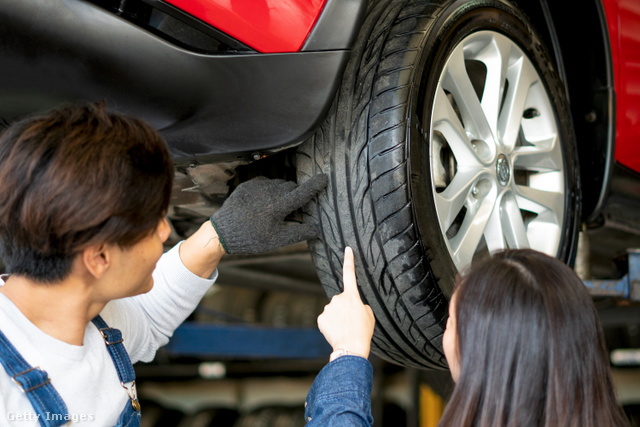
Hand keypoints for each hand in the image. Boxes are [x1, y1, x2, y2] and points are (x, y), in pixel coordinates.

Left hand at [209, 175, 326, 254]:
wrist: (222, 232)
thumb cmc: (251, 238)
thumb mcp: (277, 240)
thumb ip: (299, 233)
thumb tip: (316, 230)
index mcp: (279, 205)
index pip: (303, 192)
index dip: (315, 185)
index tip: (325, 177)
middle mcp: (270, 191)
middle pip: (292, 187)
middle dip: (296, 195)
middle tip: (293, 210)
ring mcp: (258, 186)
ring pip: (279, 184)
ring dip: (283, 192)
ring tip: (276, 208)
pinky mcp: (249, 184)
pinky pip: (266, 183)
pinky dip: (270, 190)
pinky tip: (264, 203)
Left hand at [317, 247, 374, 359]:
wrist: (351, 347)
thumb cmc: (363, 332)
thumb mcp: (369, 315)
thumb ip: (360, 305)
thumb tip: (353, 306)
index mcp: (352, 296)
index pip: (350, 274)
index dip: (349, 260)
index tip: (347, 249)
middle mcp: (338, 298)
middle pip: (341, 301)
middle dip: (344, 310)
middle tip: (351, 323)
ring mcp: (328, 308)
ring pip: (333, 311)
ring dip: (338, 318)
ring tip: (345, 330)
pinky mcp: (321, 318)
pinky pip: (327, 320)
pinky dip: (331, 325)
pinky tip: (336, 332)